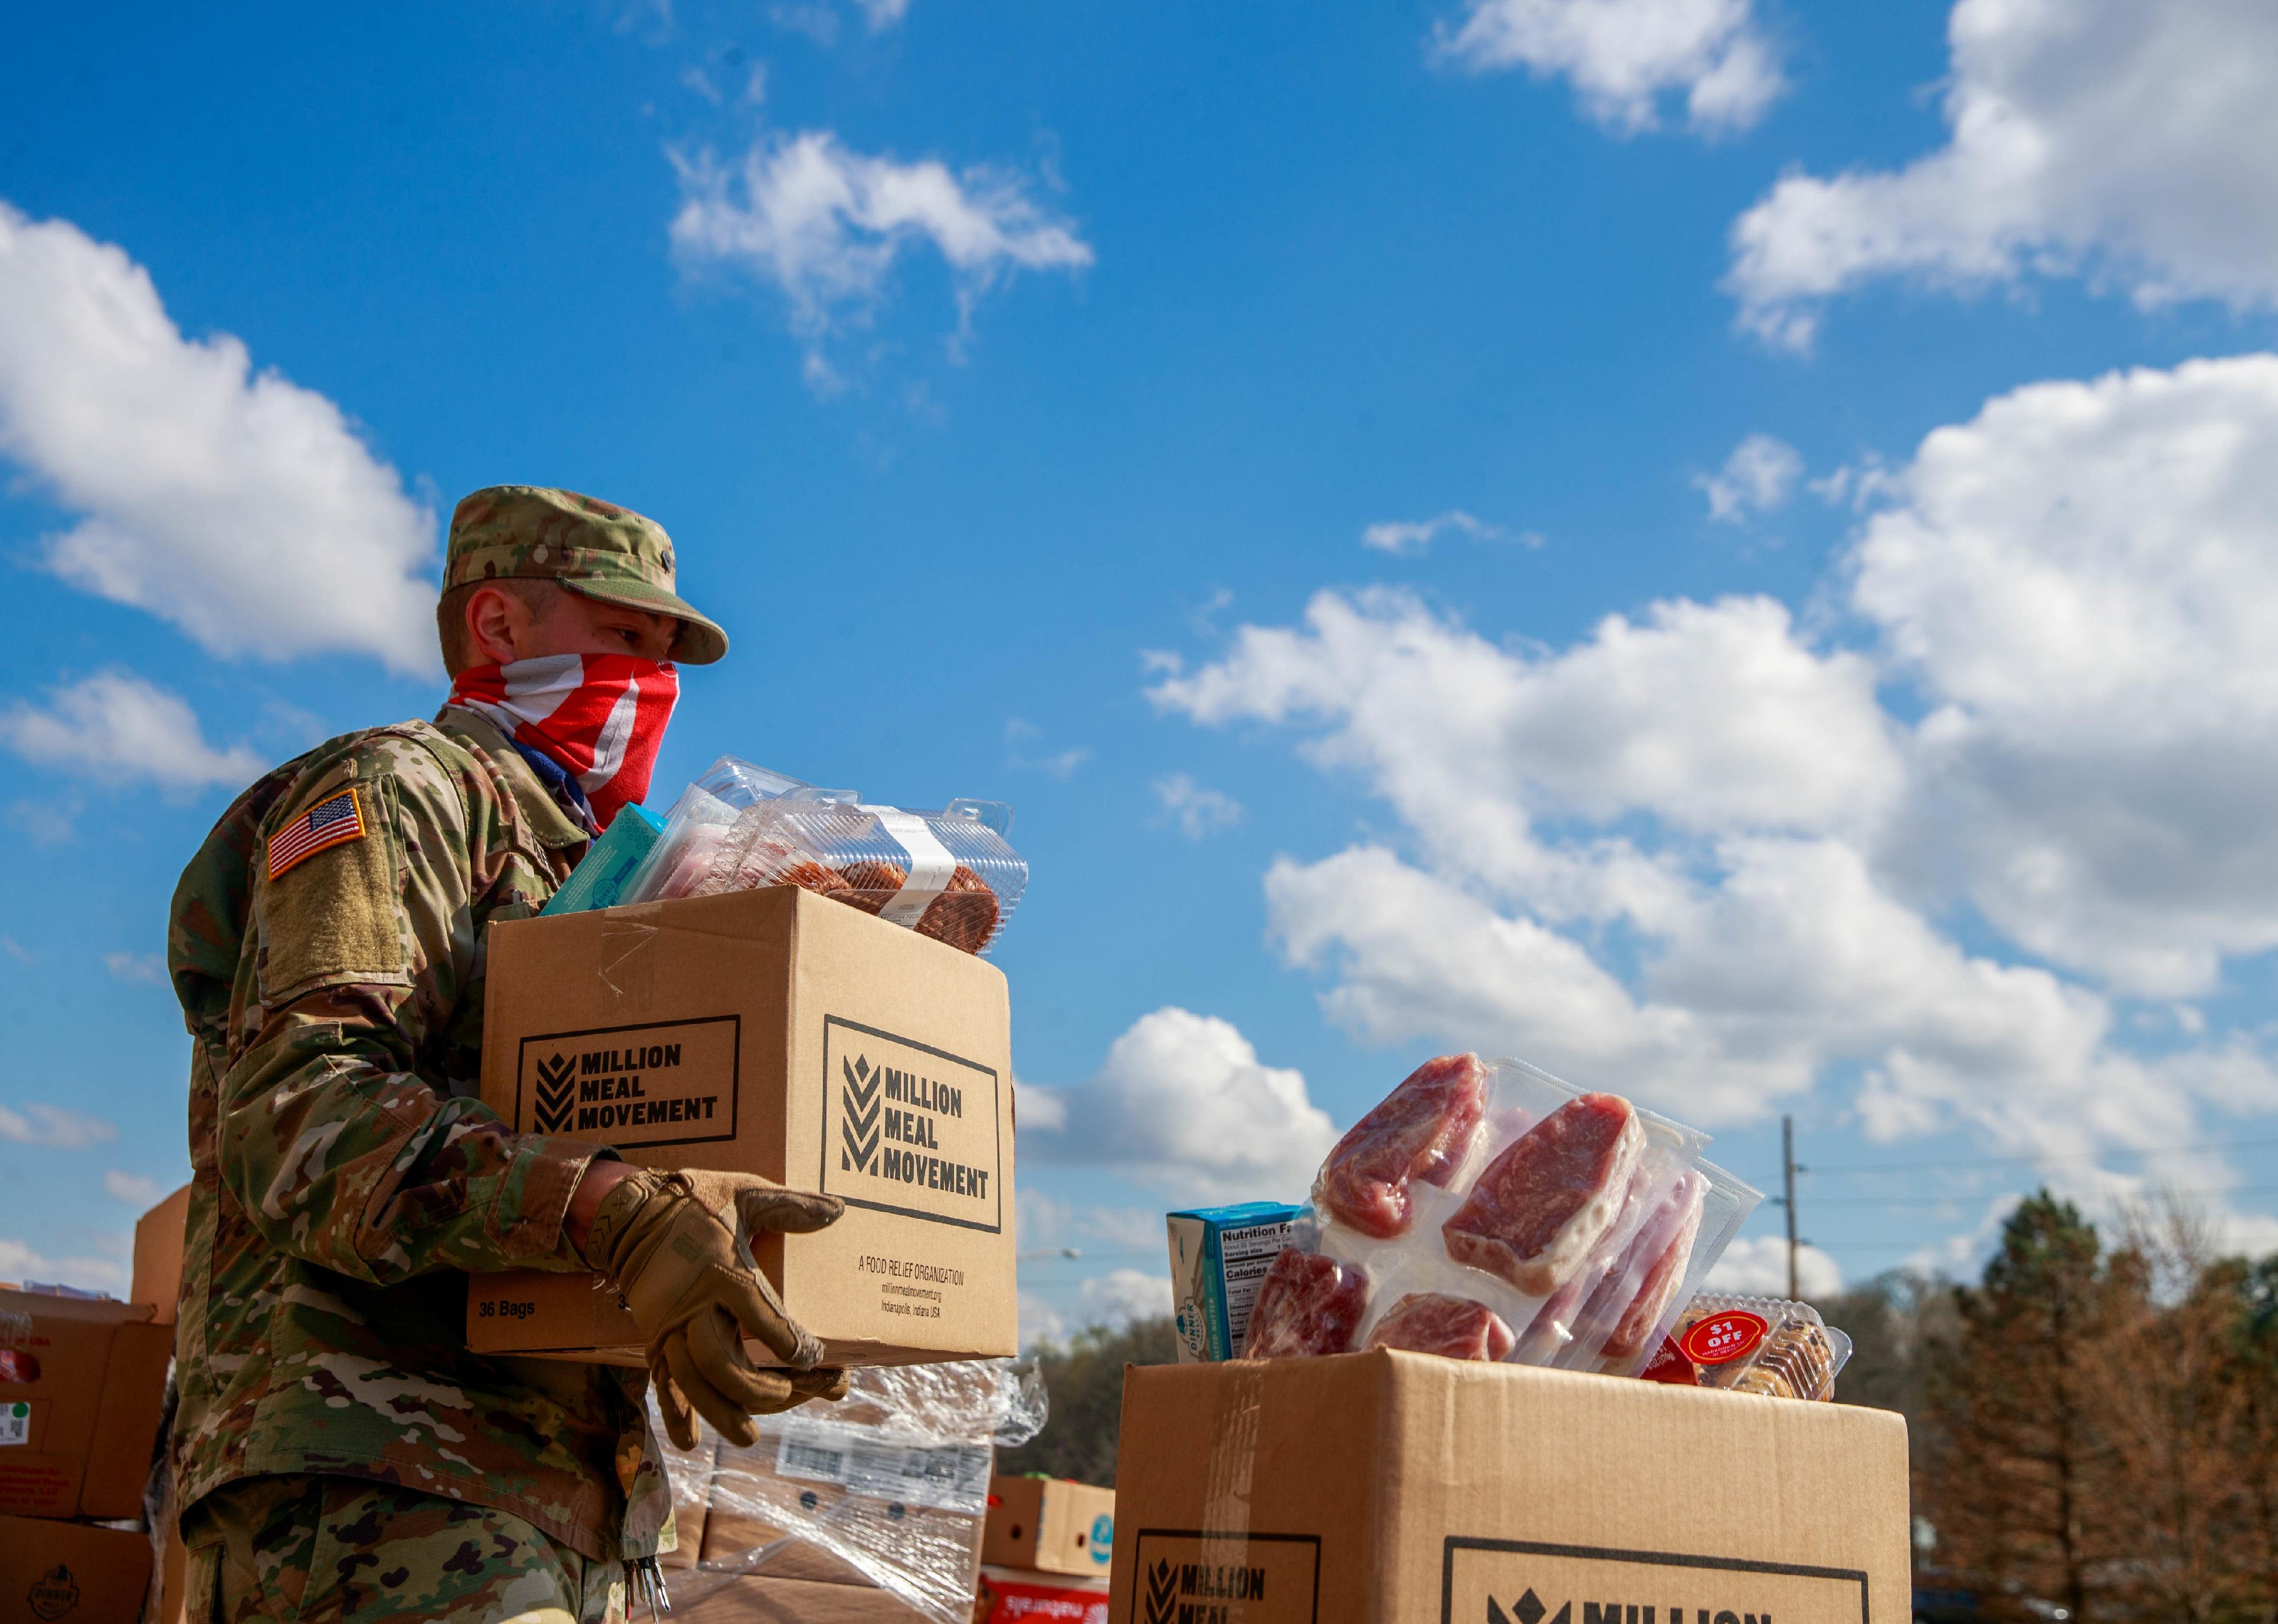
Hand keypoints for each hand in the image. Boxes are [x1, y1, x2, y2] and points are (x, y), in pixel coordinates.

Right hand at [578, 1167, 847, 1447]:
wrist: (633, 1214)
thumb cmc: (697, 1202)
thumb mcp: (745, 1192)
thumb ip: (789, 1205)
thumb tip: (838, 1209)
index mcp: (721, 1270)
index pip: (758, 1313)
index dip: (788, 1341)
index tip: (815, 1356)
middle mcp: (693, 1305)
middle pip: (721, 1360)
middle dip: (757, 1386)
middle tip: (789, 1394)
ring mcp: (669, 1326)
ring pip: (692, 1381)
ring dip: (720, 1412)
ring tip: (748, 1436)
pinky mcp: (654, 1339)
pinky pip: (661, 1382)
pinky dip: (674, 1414)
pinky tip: (689, 1442)